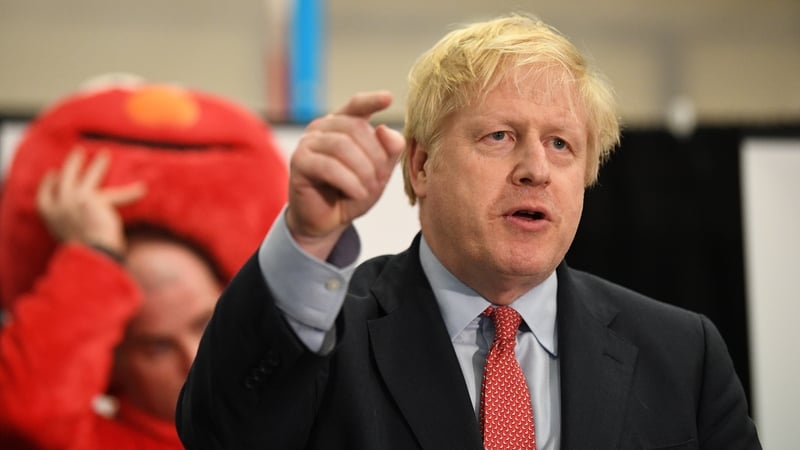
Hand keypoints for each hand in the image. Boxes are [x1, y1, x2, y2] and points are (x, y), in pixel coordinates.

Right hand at [36, 147, 145, 253]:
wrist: (89, 255)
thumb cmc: (82, 250)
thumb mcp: (67, 235)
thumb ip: (68, 223)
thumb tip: (78, 216)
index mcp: (49, 215)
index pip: (44, 194)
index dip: (49, 182)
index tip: (53, 173)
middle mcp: (59, 204)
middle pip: (65, 178)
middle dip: (72, 164)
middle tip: (79, 152)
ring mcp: (75, 200)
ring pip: (89, 177)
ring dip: (98, 165)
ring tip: (105, 155)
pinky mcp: (95, 200)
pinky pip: (117, 196)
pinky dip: (130, 193)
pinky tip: (141, 189)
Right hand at [286, 91, 405, 259]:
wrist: (327, 220)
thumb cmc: (352, 192)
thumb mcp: (378, 173)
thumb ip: (388, 151)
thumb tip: (386, 130)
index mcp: (342, 125)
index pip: (356, 105)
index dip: (371, 100)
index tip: (388, 98)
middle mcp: (322, 128)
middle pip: (355, 128)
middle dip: (374, 157)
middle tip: (379, 181)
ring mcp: (308, 142)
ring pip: (342, 146)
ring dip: (362, 171)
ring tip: (368, 190)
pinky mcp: (298, 162)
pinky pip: (328, 166)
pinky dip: (349, 181)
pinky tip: (357, 193)